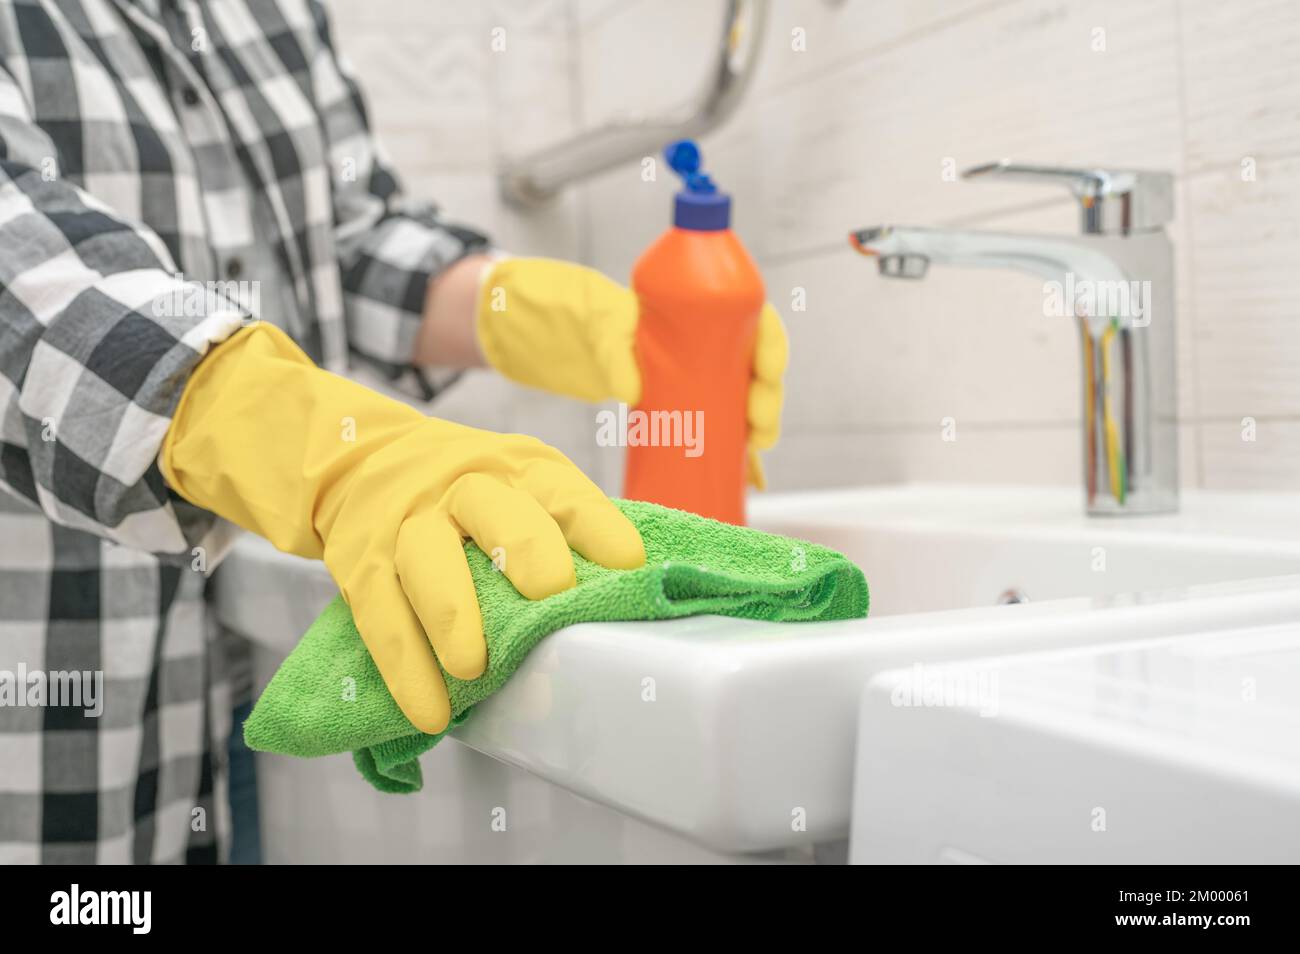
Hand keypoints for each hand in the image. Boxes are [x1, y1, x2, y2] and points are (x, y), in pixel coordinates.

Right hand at [322, 419, 644, 732]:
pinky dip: (405, 669)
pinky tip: (429, 711)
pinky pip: (381, 616)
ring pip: (428, 561)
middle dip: (527, 553)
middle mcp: (464, 486)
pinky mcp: (362, 563)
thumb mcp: (521, 485)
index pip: (564, 493)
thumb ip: (564, 532)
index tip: (627, 566)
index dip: (597, 528)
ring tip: (473, 669)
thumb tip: (626, 600)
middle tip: (550, 598)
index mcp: (519, 469)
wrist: (362, 459)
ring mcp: (408, 522)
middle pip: (496, 512)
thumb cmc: (468, 491)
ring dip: (452, 617)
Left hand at [474, 258, 787, 486]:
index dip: (771, 345)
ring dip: (758, 430)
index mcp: (698, 309)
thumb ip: (613, 350)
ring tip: (755, 454)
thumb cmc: (584, 315)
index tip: (768, 371)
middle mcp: (705, 343)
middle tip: (758, 428)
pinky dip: (736, 457)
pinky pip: (718, 431)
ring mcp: (695, 377)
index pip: (753, 319)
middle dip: (767, 399)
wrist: (557, 334)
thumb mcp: (598, 322)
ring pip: (743, 402)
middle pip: (754, 369)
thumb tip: (631, 390)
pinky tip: (751, 483)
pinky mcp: (680, 407)